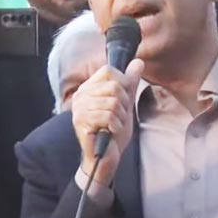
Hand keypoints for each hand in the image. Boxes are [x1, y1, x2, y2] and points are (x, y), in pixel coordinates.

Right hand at [71, 60, 143, 185]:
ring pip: (113, 102)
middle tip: (119, 117)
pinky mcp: (81, 121)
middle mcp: (81, 95)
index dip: (123, 84)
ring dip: (121, 117)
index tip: (123, 100)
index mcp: (90, 87)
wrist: (106, 156)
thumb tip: (139, 61)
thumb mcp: (125, 103)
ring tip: (115, 125)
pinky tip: (111, 131)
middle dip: (124, 104)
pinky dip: (116, 125)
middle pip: (114, 86)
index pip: (109, 71)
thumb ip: (130, 82)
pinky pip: (108, 115)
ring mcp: (79, 108)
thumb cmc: (113, 130)